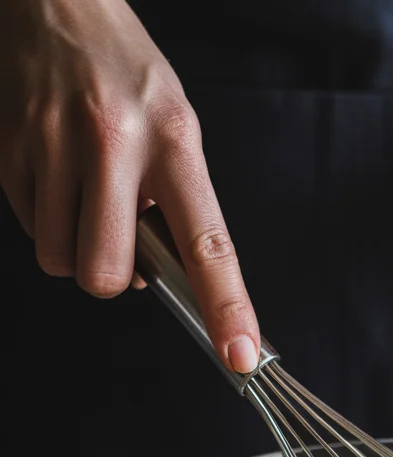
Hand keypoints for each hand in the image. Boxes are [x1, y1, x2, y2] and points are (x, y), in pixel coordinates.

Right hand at [0, 0, 259, 372]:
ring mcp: (52, 144)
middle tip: (119, 236)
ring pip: (61, 261)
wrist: (53, 1)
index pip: (208, 245)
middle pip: (107, 274)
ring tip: (88, 196)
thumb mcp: (175, 128)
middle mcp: (113, 142)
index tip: (240, 355)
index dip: (226, 308)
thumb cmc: (125, 73)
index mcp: (174, 141)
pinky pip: (30, 230)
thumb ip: (177, 205)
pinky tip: (58, 176)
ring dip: (76, 247)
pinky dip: (47, 219)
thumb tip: (167, 280)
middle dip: (113, 276)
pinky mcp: (7, 149)